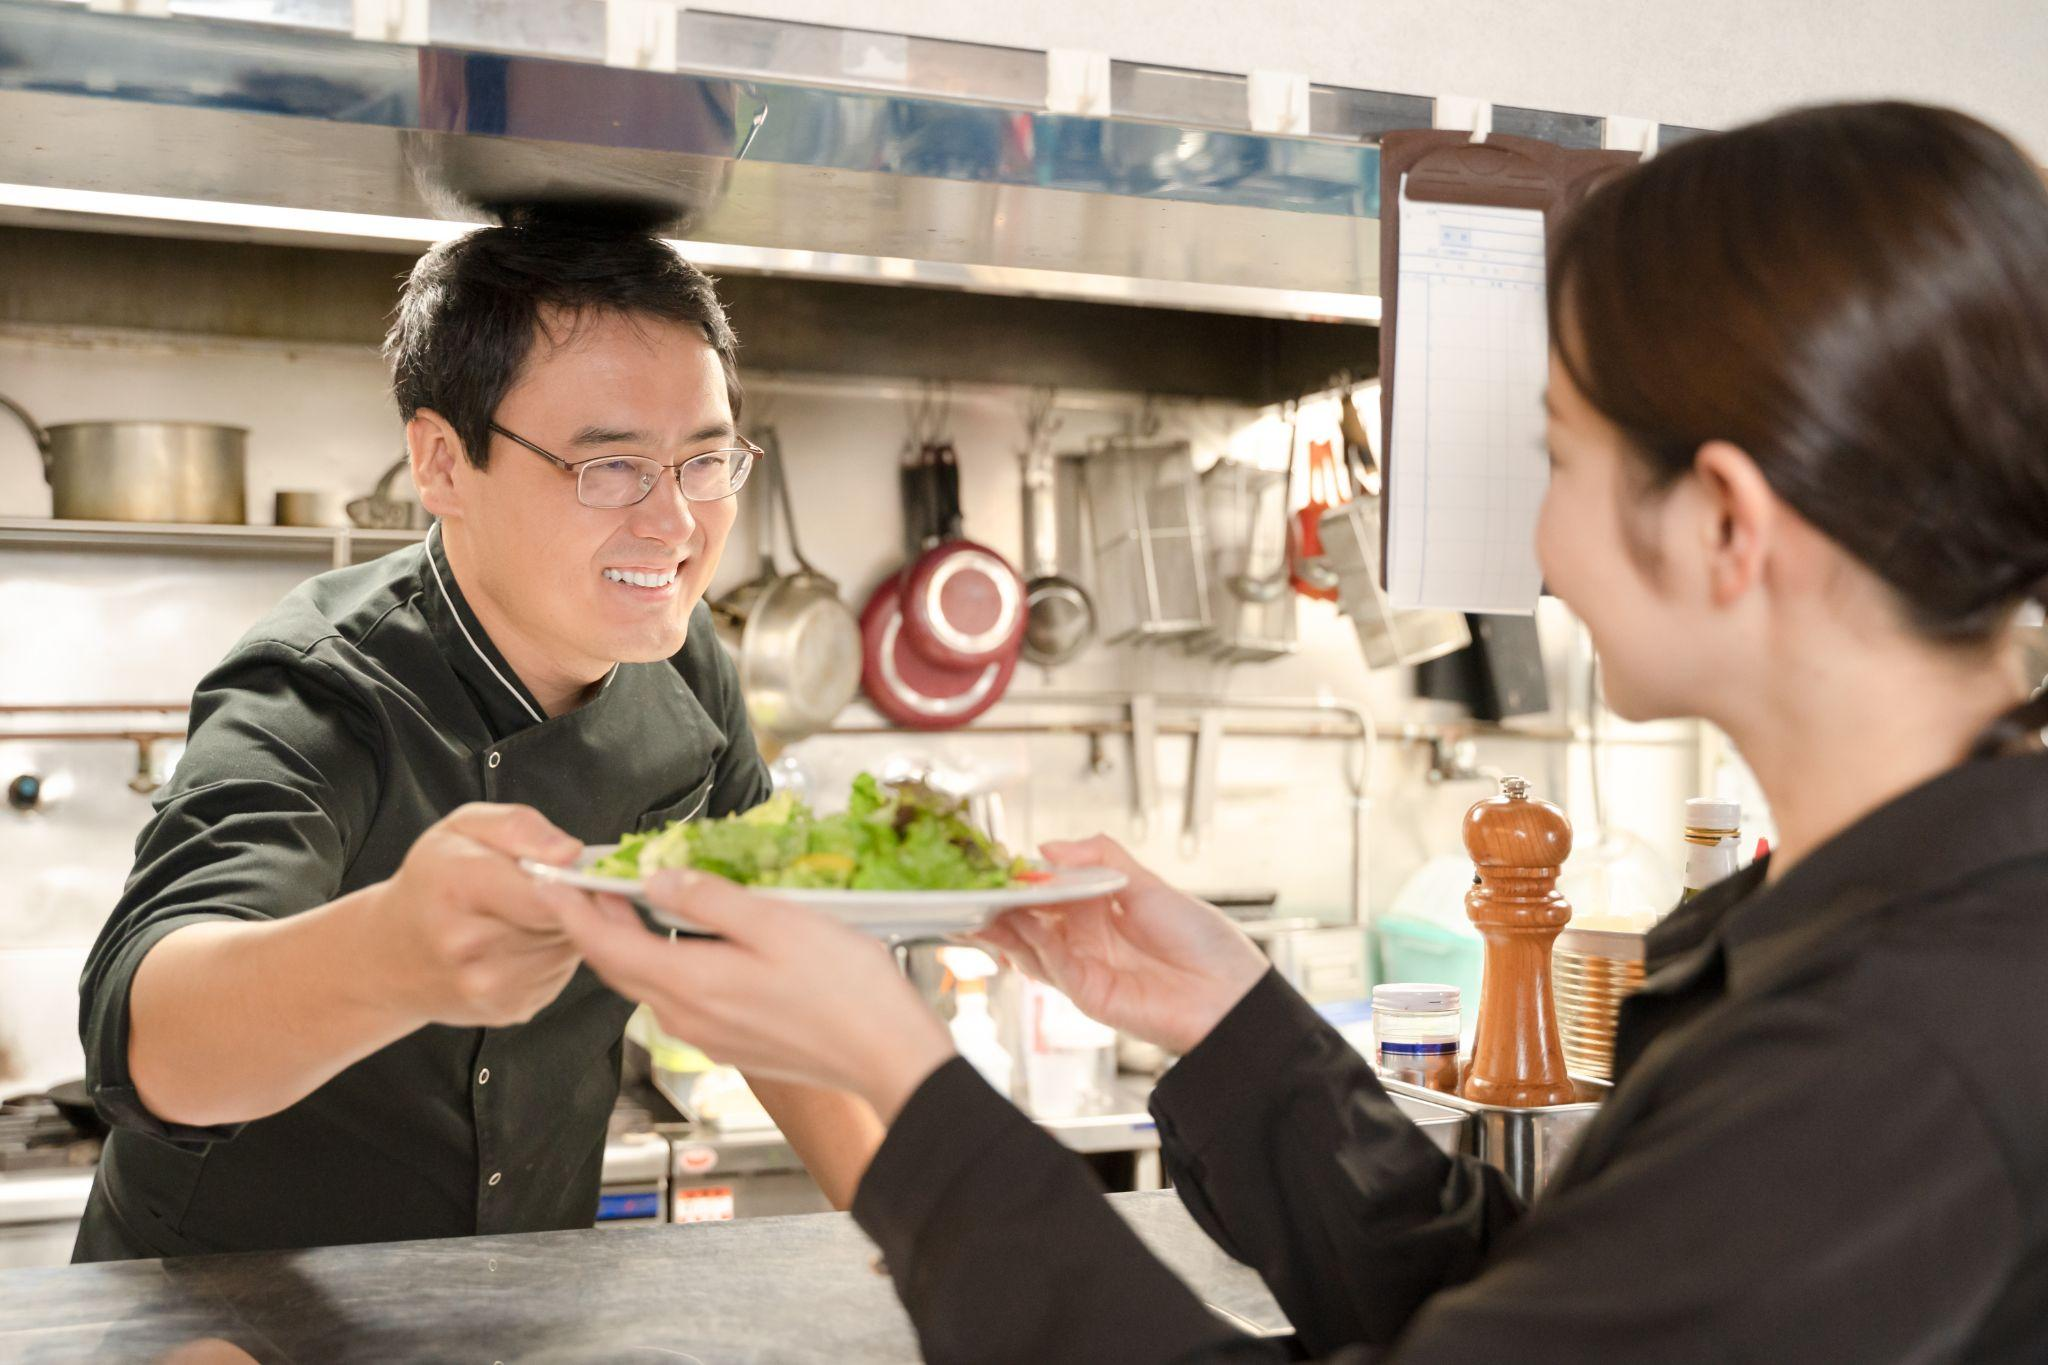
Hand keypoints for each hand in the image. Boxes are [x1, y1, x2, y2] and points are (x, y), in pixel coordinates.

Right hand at [370, 803, 592, 1027]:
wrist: (390, 955)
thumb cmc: (432, 882)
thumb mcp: (462, 828)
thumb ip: (518, 826)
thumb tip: (570, 852)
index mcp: (456, 887)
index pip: (543, 892)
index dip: (570, 880)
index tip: (569, 870)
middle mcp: (467, 944)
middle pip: (561, 919)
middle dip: (567, 900)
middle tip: (542, 887)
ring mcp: (486, 985)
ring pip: (567, 947)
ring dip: (561, 929)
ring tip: (525, 914)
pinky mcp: (508, 1009)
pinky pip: (560, 973)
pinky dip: (552, 956)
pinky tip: (521, 944)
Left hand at [559, 871, 956, 1122]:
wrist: (887, 1056)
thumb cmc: (845, 987)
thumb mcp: (778, 922)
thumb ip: (712, 900)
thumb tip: (659, 880)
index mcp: (692, 983)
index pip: (606, 945)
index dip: (571, 909)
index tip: (548, 877)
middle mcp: (689, 1016)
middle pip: (618, 968)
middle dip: (593, 923)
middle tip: (583, 881)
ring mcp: (709, 1036)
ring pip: (647, 984)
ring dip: (628, 944)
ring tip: (628, 902)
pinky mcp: (732, 1044)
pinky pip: (678, 999)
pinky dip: (661, 964)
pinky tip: (682, 941)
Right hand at [970, 836, 1267, 1055]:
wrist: (1233, 993)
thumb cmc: (1203, 943)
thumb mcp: (1150, 884)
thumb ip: (1100, 858)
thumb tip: (1048, 846)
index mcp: (1098, 910)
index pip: (1045, 891)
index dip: (1018, 878)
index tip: (993, 862)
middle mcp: (1084, 939)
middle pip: (1026, 920)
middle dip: (996, 903)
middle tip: (967, 884)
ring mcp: (1083, 967)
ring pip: (1027, 945)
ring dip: (999, 926)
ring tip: (975, 904)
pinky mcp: (1088, 993)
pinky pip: (1050, 965)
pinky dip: (1029, 943)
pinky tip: (1017, 923)